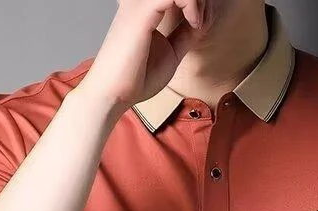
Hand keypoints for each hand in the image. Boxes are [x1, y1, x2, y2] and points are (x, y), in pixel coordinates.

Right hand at [81, 0, 213, 111]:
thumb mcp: (170, 54)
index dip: (198, 4)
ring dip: (198, 1)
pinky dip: (193, 4)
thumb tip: (200, 23)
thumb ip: (184, 36)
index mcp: (144, 9)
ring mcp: (139, 3)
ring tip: (199, 24)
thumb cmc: (136, 79)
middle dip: (201, 1)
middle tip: (203, 24)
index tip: (202, 26)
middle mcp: (140, 1)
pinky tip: (195, 23)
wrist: (114, 94)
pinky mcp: (142, 11)